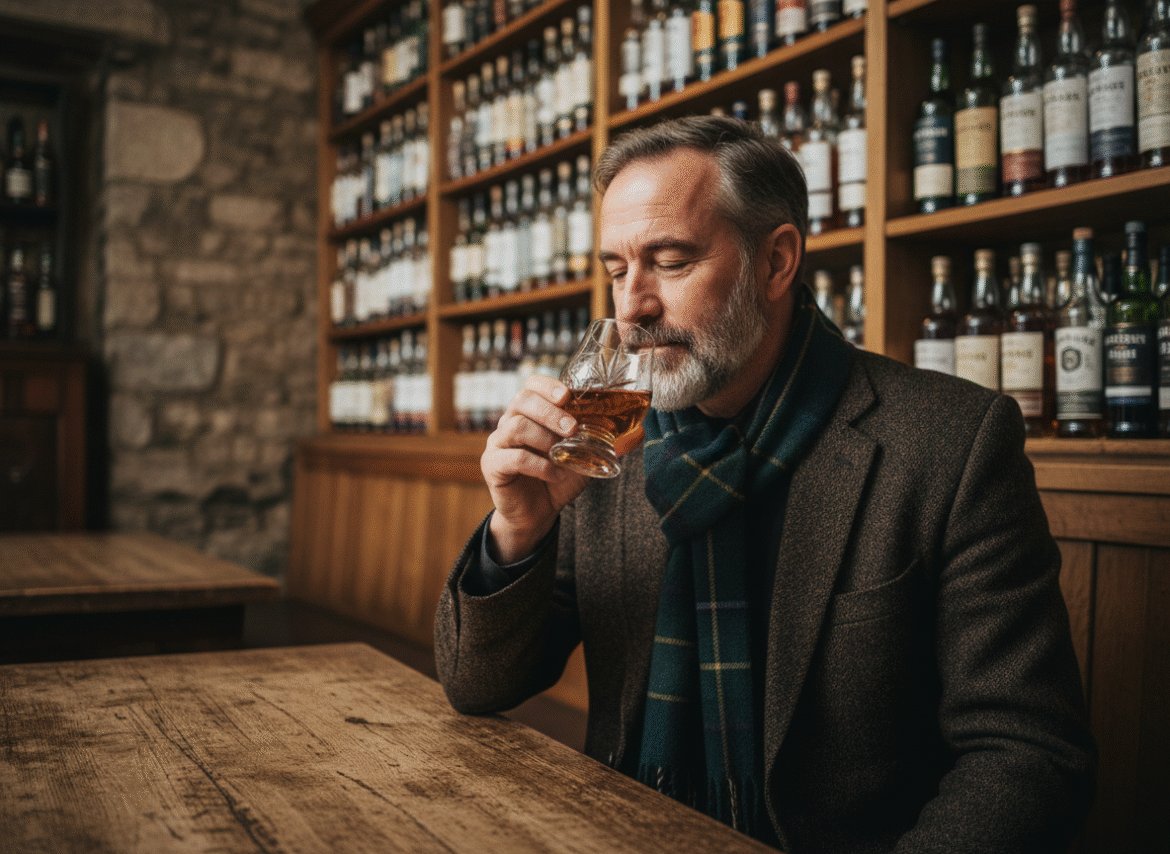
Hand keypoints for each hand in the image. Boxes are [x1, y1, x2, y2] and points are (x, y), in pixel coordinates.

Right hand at [482, 374, 588, 563]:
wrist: (538, 514)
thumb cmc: (558, 479)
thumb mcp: (586, 458)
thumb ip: (606, 443)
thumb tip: (638, 433)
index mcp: (530, 413)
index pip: (531, 385)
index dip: (548, 386)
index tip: (567, 396)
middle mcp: (509, 422)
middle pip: (522, 401)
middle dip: (550, 411)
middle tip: (572, 428)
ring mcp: (498, 443)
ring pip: (516, 426)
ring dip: (545, 438)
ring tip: (563, 454)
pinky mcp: (493, 466)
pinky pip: (514, 457)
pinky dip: (539, 465)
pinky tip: (555, 473)